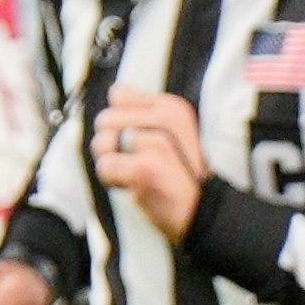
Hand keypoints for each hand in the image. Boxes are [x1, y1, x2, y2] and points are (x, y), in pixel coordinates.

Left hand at [92, 89, 208, 237]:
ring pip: (101, 143)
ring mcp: (156, 143)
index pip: (118, 94)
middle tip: (132, 162)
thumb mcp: (176, 133)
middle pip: (104, 119)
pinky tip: (132, 185)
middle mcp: (166, 119)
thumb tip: (114, 94)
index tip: (134, 141)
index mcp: (173, 107)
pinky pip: (105, 167)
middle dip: (110, 144)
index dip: (118, 120)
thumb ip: (145, 113)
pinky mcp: (145, 167)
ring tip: (133, 174)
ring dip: (110, 163)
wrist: (203, 211)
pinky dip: (112, 180)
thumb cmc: (182, 176)